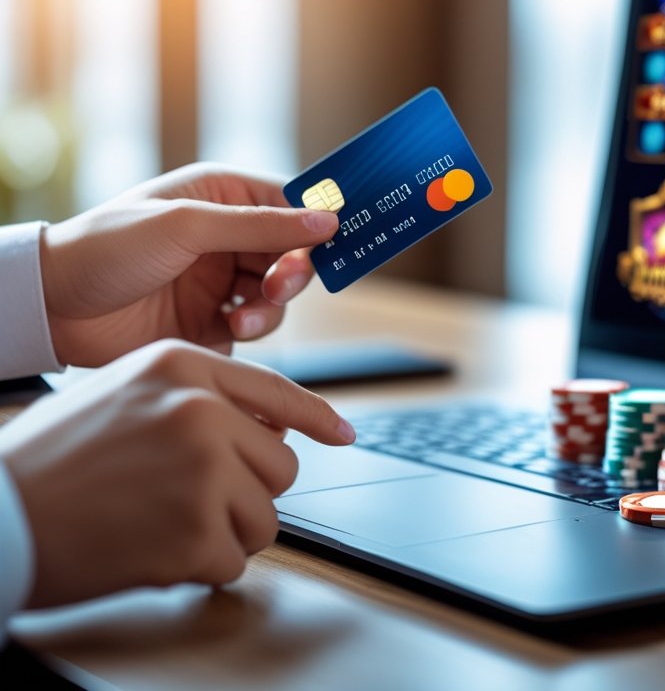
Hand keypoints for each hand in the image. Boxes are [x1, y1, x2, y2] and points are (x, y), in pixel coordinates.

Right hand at [0, 340, 355, 608]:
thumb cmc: (52, 461)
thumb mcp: (123, 393)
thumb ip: (196, 396)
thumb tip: (270, 425)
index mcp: (181, 367)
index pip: (277, 393)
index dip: (316, 418)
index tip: (343, 433)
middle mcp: (201, 411)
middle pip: (280, 465)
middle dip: (246, 491)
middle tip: (187, 500)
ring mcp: (203, 471)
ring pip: (266, 516)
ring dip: (225, 531)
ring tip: (162, 522)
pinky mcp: (197, 532)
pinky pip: (235, 559)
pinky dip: (202, 566)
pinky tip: (153, 549)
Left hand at [39, 162, 338, 366]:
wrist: (51, 308)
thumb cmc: (107, 248)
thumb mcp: (187, 226)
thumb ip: (260, 225)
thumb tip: (326, 220)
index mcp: (222, 196)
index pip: (292, 203)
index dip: (318, 223)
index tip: (342, 241)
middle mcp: (227, 235)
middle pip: (294, 251)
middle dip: (295, 270)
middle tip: (279, 285)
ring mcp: (220, 278)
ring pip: (280, 292)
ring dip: (273, 305)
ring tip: (244, 318)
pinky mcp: (212, 320)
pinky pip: (257, 323)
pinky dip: (254, 327)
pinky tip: (231, 328)